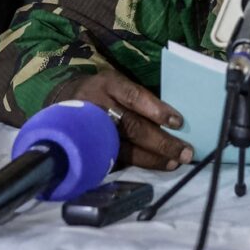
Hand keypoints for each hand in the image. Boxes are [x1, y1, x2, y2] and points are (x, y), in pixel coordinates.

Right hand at [57, 71, 191, 170]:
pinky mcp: (90, 149)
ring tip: (175, 162)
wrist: (63, 100)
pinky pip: (116, 159)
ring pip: (124, 147)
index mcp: (108, 84)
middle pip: (132, 126)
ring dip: (153, 158)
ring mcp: (92, 131)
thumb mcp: (117, 82)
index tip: (178, 122)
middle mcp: (98, 106)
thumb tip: (175, 119)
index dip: (156, 110)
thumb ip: (140, 97)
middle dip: (161, 141)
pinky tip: (155, 167)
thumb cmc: (104, 91)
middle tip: (186, 151)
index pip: (134, 96)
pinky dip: (138, 164)